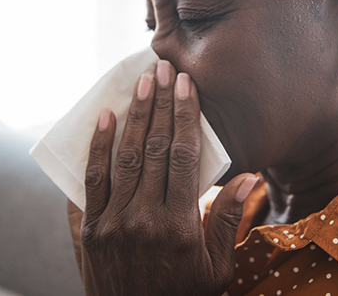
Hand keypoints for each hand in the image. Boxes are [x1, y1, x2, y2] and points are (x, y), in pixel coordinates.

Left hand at [68, 61, 257, 295]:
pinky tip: (104, 118)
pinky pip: (92, 180)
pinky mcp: (91, 228)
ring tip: (141, 82)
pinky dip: (98, 147)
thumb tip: (247, 177)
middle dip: (160, 104)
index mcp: (180, 225)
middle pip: (154, 148)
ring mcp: (113, 222)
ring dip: (134, 115)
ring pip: (125, 157)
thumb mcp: (217, 268)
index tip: (187, 86)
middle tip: (164, 69)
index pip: (183, 157)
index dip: (185, 117)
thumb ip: (227, 220)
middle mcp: (144, 218)